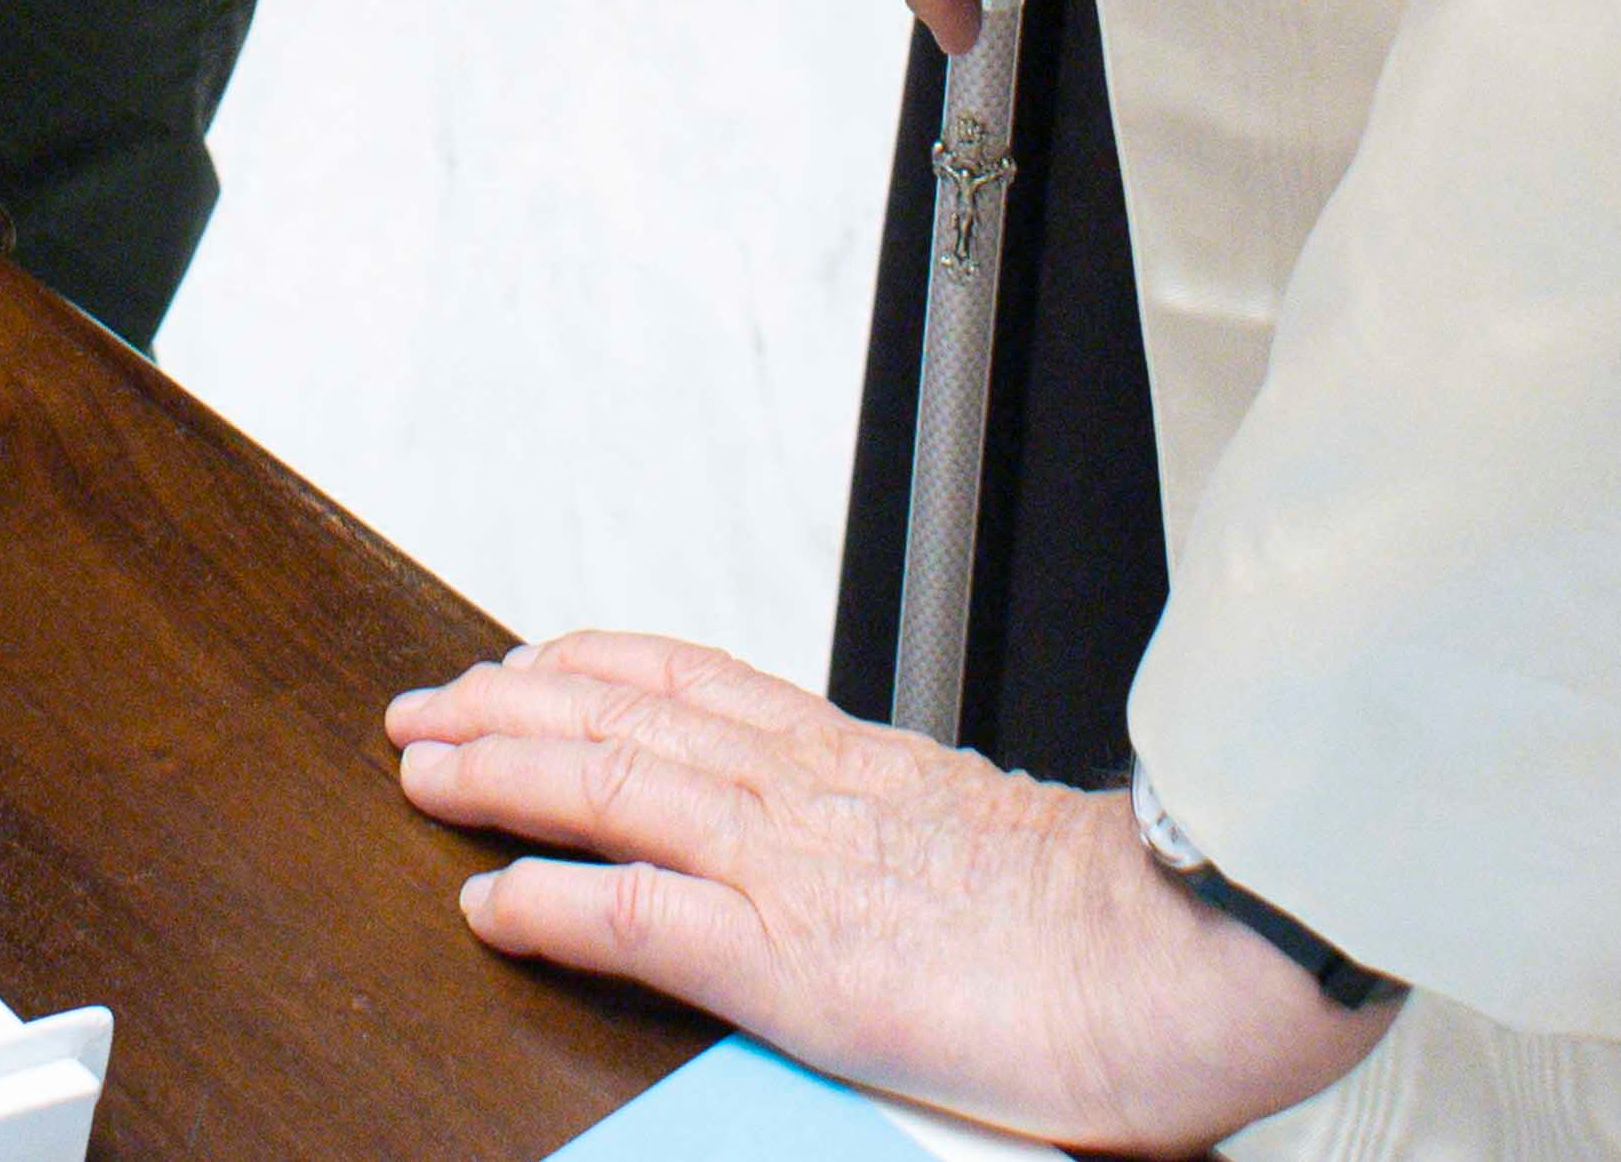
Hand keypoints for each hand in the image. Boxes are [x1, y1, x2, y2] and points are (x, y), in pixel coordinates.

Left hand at [385, 635, 1389, 1150]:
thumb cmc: (1133, 926)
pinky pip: (634, 915)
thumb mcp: (1007, 855)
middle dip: (510, 704)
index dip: (598, 668)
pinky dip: (549, 902)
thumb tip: (917, 875)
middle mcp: (813, 794)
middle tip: (428, 704)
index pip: (699, 685)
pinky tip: (490, 902)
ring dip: (497, 772)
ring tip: (422, 766)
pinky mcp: (787, 959)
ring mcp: (792, 867)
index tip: (533, 662)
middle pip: (624, 716)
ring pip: (606, 785)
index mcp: (869, 764)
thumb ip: (934, 847)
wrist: (1198, 953)